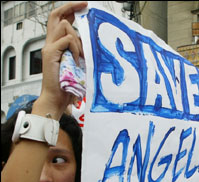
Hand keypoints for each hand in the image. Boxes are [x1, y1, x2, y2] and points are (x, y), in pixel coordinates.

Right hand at [37, 1, 87, 118]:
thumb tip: (90, 44)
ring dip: (78, 40)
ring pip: (65, 27)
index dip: (70, 11)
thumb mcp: (76, 64)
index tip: (83, 6)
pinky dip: (75, 48)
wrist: (57, 97)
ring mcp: (49, 47)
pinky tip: (76, 60)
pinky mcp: (51, 53)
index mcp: (57, 45)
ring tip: (80, 56)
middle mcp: (50, 43)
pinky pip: (67, 40)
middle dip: (70, 6)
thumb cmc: (67, 84)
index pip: (60, 20)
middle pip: (56, 15)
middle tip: (84, 4)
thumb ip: (79, 52)